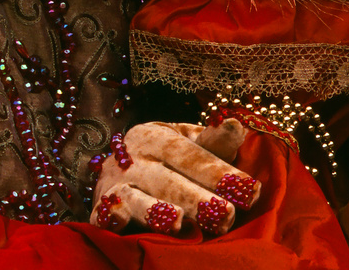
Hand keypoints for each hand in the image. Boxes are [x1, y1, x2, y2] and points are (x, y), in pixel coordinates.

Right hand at [90, 119, 261, 234]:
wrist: (115, 167)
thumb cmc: (165, 158)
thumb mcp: (187, 144)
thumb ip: (213, 142)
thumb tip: (237, 125)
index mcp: (156, 136)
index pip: (191, 154)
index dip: (220, 172)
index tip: (250, 190)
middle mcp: (133, 158)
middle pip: (167, 179)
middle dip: (197, 198)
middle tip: (227, 215)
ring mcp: (113, 184)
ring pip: (136, 198)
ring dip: (155, 210)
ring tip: (178, 222)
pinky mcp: (98, 210)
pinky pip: (102, 215)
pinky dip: (111, 217)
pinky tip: (120, 222)